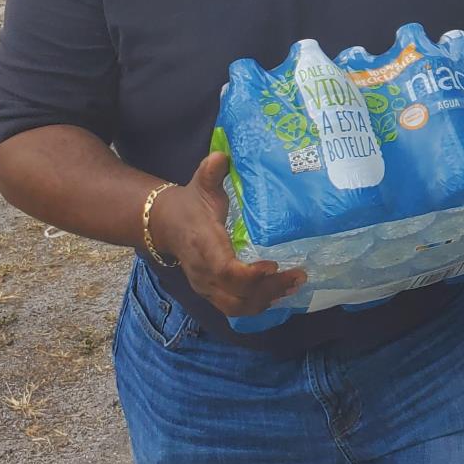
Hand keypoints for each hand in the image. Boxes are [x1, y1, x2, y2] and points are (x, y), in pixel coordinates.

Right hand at [149, 152, 305, 316]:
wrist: (164, 224)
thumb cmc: (190, 204)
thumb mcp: (200, 185)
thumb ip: (211, 172)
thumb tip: (222, 156)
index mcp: (204, 245)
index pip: (225, 270)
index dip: (250, 275)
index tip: (274, 266)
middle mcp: (203, 272)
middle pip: (236, 296)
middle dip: (269, 290)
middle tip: (299, 275)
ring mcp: (206, 286)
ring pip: (236, 307)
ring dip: (267, 300)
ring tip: (294, 285)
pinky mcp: (210, 293)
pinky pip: (234, 308)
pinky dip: (258, 305)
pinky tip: (279, 293)